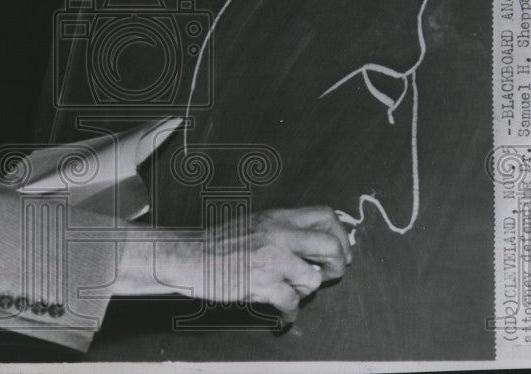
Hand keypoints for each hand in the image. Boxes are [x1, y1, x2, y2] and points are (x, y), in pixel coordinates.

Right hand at [115, 205, 351, 323]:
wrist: (191, 257)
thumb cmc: (220, 244)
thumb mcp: (256, 224)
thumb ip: (284, 229)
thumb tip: (314, 243)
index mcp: (279, 218)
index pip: (325, 216)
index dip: (340, 235)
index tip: (339, 251)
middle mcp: (279, 235)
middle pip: (330, 247)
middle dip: (337, 265)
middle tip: (326, 274)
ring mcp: (272, 260)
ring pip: (312, 280)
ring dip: (305, 291)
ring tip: (291, 291)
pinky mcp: (263, 284)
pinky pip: (292, 303)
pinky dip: (290, 313)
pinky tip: (282, 313)